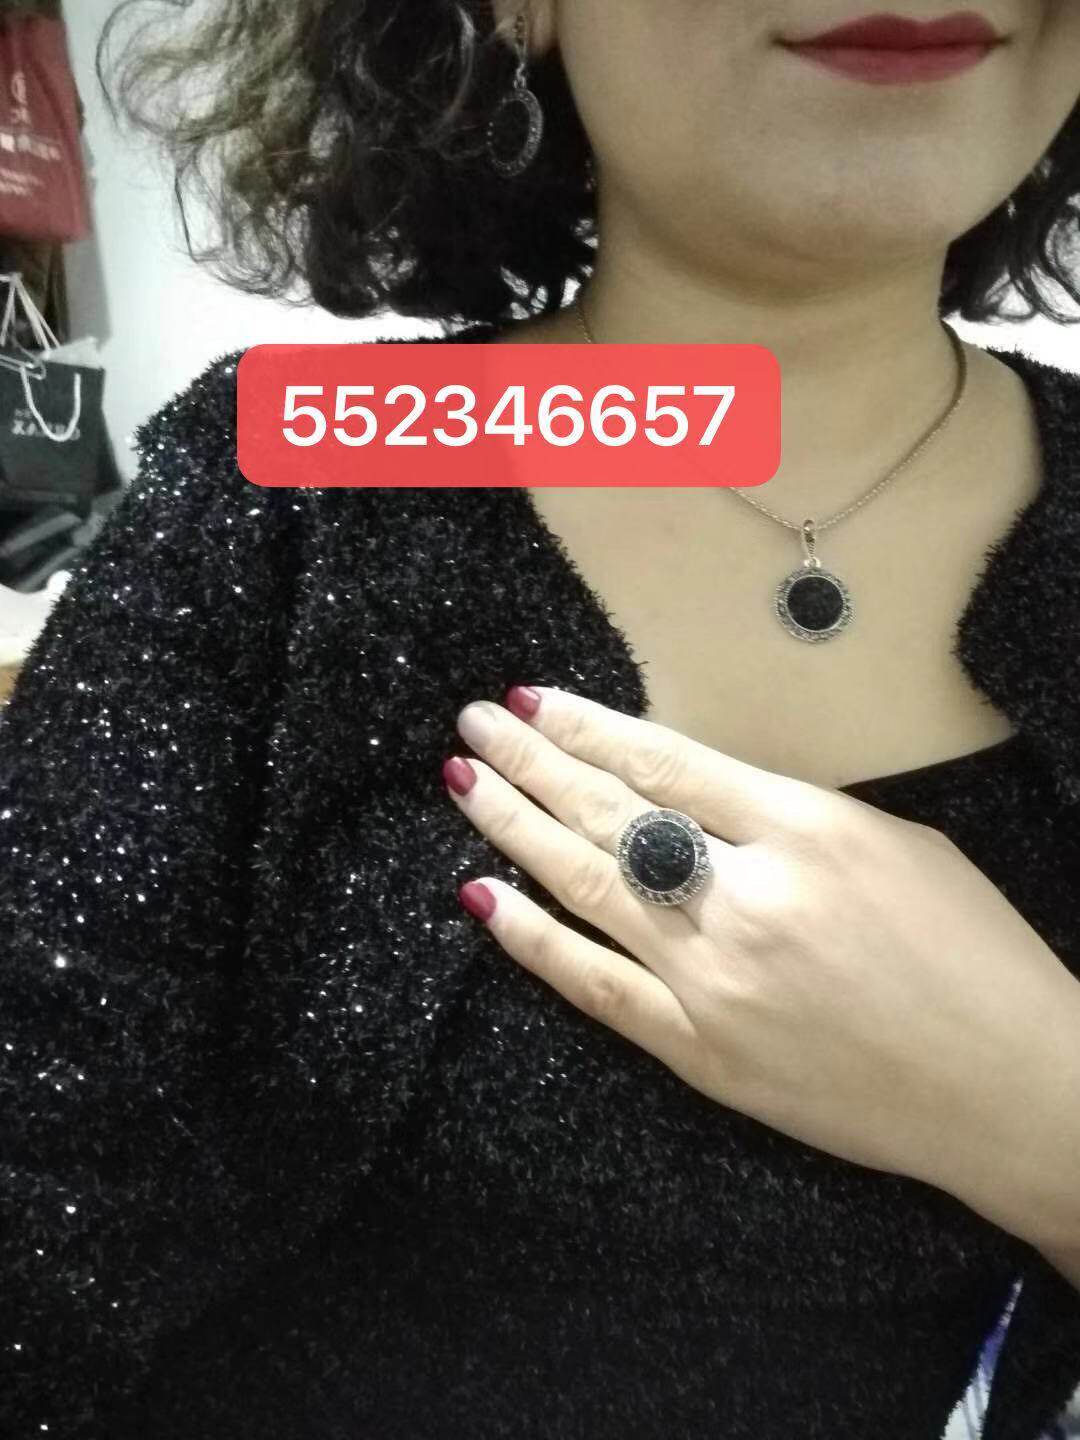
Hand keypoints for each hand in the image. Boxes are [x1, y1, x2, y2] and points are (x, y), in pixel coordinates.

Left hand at [443, 684, 1079, 1246]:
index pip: (662, 761)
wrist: (1007, 1090)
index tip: (530, 699)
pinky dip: (533, 942)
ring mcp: (715, 982)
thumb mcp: (896, 844)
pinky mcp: (701, 1053)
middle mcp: (748, 899)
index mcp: (807, 831)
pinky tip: (482, 897)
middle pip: (609, 812)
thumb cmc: (974, 956)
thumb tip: (691, 797)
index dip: (585, 725)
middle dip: (532, 760)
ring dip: (514, 828)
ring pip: (586, 887)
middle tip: (474, 723)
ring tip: (465, 780)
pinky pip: (595, 988)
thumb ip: (786, 816)